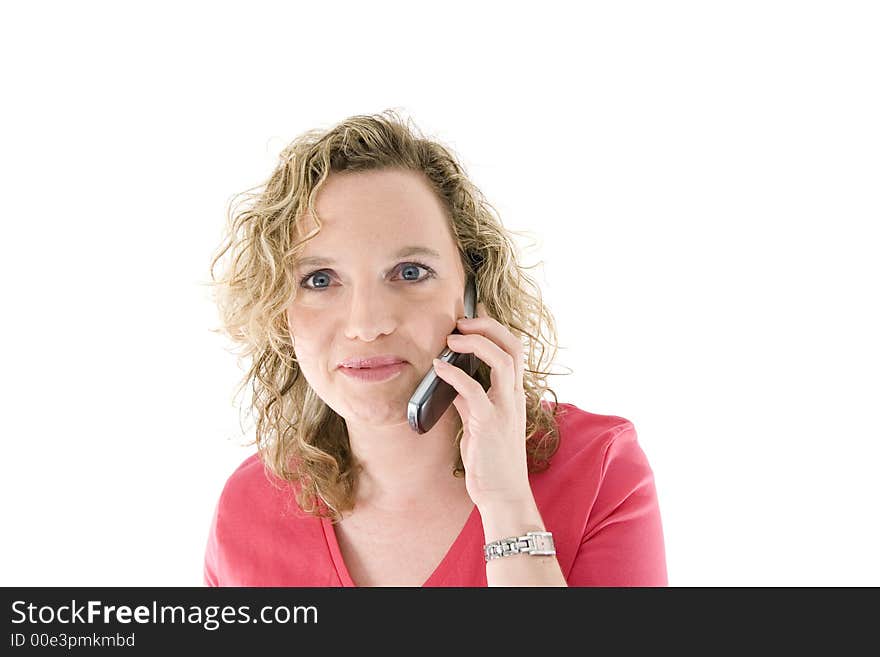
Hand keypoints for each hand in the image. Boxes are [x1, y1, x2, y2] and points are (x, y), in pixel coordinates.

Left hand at [432, 302, 530, 509]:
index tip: (471, 320)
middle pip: (513, 346)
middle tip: (461, 322)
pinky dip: (454, 374)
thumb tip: (452, 382)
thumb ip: (470, 400)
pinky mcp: (489, 424)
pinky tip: (438, 368)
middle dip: (487, 326)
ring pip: (502, 361)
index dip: (494, 329)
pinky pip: (473, 390)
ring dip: (476, 343)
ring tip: (452, 339)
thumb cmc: (492, 460)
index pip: (514, 349)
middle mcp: (514, 396)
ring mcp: (505, 409)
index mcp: (514, 394)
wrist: (503, 494)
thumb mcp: (480, 423)